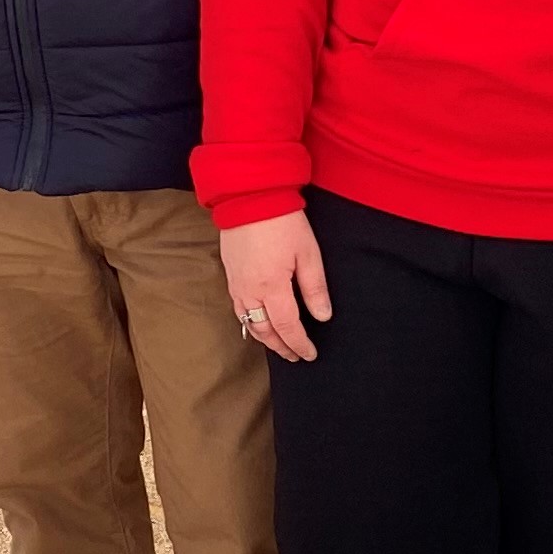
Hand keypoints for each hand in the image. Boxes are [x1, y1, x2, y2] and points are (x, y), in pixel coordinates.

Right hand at [220, 211, 331, 364]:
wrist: (249, 197)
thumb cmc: (282, 222)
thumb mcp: (308, 253)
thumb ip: (315, 288)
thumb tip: (323, 316)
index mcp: (272, 287)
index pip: (288, 327)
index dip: (299, 344)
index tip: (310, 354)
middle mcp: (250, 291)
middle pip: (265, 331)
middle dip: (282, 347)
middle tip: (296, 356)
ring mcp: (236, 284)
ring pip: (248, 323)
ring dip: (265, 338)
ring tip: (279, 345)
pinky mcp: (229, 275)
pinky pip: (238, 309)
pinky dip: (250, 323)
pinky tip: (258, 323)